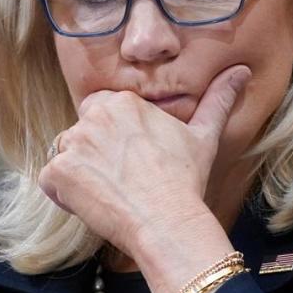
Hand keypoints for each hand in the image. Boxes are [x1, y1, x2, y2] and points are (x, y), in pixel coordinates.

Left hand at [37, 64, 250, 257]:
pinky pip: (51, 180)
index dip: (113, 139)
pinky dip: (65, 195)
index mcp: (123, 103)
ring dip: (79, 173)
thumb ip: (218, 99)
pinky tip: (93, 204)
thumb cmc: (185, 180)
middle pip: (82, 133)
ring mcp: (73, 143)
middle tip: (122, 180)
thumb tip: (241, 72)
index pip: (101, 112)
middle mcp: (94, 116)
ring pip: (66, 155)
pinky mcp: (58, 172)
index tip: (131, 161)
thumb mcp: (204, 136)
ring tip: (110, 193)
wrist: (167, 220)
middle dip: (94, 154)